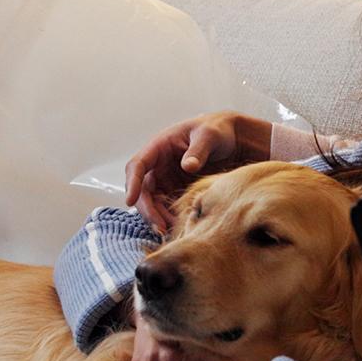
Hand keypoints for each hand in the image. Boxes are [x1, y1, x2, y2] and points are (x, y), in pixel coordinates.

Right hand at [124, 111, 271, 231]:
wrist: (231, 137)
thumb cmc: (217, 129)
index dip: (132, 183)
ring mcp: (166, 178)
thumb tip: (188, 166)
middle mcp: (158, 164)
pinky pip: (168, 205)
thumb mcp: (209, 135)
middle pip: (143, 189)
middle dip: (148, 209)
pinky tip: (181, 226)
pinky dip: (171, 216)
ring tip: (172, 231)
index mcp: (159, 147)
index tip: (130, 201)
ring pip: (153, 201)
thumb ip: (198, 150)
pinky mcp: (176, 189)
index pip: (137, 165)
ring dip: (159, 217)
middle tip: (159, 227)